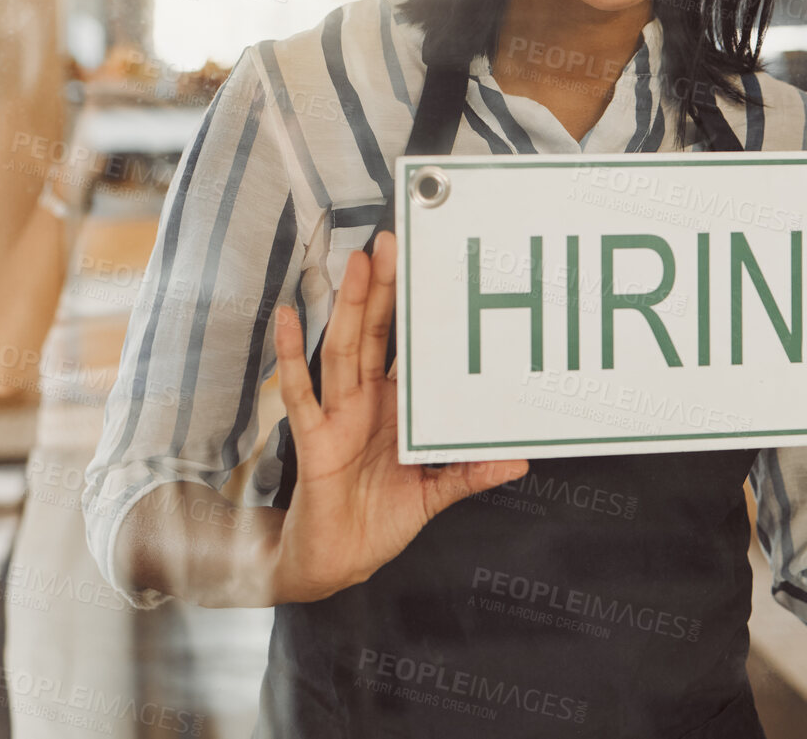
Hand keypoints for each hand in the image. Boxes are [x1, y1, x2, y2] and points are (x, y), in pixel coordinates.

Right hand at [268, 231, 527, 603]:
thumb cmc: (378, 522)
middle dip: (384, 289)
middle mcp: (366, 401)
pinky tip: (287, 319)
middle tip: (391, 242)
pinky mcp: (314, 439)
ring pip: (344, 349)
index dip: (416, 309)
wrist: (337, 563)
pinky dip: (291, 356)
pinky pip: (302, 393)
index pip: (409, 348)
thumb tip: (519, 460)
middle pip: (375, 334)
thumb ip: (469, 474)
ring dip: (351, 307)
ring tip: (357, 265)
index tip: (429, 266)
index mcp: (397, 408)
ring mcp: (338, 415)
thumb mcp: (433, 495)